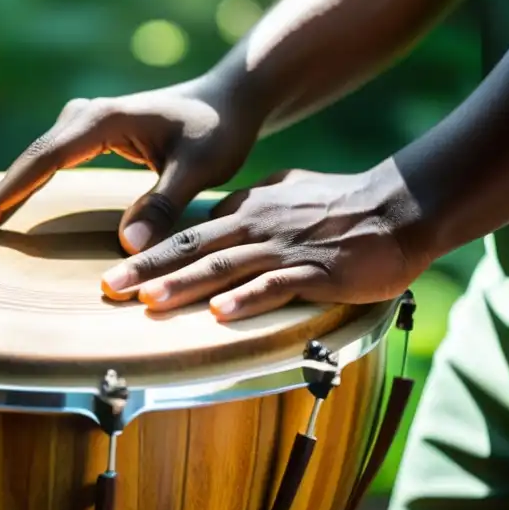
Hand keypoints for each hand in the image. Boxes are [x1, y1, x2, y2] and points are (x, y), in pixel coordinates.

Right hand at [0, 77, 263, 259]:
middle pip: (33, 158)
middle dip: (1, 193)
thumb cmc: (218, 130)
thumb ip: (163, 204)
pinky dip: (31, 183)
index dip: (12, 190)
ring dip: (12, 188)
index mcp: (104, 120)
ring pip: (38, 159)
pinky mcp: (90, 134)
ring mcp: (86, 122)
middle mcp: (87, 115)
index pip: (46, 159)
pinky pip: (50, 161)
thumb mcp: (199, 167)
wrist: (228, 100)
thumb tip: (127, 247)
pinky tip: (15, 204)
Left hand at [100, 162, 427, 319]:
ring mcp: (284, 249)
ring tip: (148, 301)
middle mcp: (256, 227)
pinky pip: (276, 286)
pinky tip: (219, 315)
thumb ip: (250, 204)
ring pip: (224, 267)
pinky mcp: (317, 272)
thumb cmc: (342, 204)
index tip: (115, 274)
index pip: (187, 235)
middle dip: (147, 269)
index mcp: (246, 210)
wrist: (399, 207)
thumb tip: (219, 216)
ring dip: (184, 284)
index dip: (149, 254)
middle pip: (192, 249)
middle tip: (109, 287)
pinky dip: (246, 300)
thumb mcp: (286, 194)